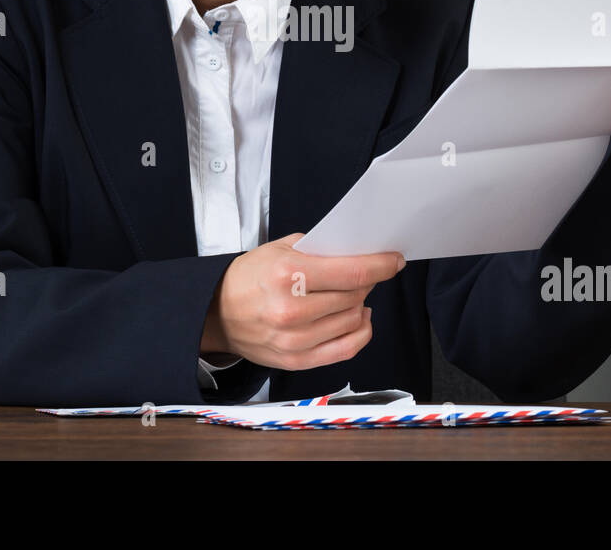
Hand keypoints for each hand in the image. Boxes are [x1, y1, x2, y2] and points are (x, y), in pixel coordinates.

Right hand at [200, 232, 404, 370]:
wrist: (216, 312)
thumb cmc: (249, 277)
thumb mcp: (279, 249)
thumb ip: (319, 250)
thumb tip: (359, 253)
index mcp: (287, 275)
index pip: (353, 272)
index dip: (381, 266)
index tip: (394, 260)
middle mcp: (292, 309)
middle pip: (355, 295)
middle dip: (368, 282)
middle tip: (366, 273)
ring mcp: (295, 339)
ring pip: (353, 320)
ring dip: (361, 304)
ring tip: (356, 294)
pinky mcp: (297, 360)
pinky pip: (346, 349)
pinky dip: (361, 332)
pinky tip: (358, 317)